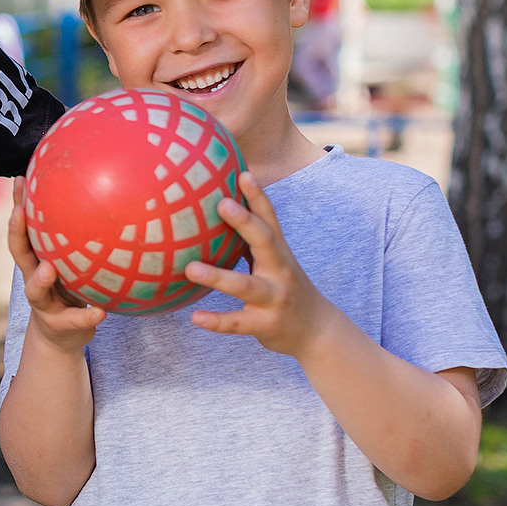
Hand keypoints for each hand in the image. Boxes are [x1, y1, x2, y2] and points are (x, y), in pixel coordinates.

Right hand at [9, 179, 104, 351]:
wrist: (62, 336)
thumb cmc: (70, 289)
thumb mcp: (70, 263)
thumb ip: (78, 240)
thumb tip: (103, 195)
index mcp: (36, 260)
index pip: (23, 230)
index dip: (18, 205)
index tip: (20, 181)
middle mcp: (33, 278)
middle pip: (19, 255)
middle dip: (16, 233)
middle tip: (18, 213)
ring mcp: (44, 304)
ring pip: (34, 291)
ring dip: (39, 280)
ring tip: (47, 269)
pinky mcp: (62, 325)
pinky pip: (75, 320)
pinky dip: (86, 316)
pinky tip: (101, 312)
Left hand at [185, 172, 336, 357]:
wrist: (316, 331)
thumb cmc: (283, 288)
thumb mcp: (273, 262)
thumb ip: (249, 241)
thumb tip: (213, 212)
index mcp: (279, 253)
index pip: (269, 219)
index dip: (258, 196)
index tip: (243, 173)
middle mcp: (280, 271)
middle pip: (265, 242)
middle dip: (245, 222)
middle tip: (221, 204)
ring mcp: (274, 298)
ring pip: (245, 286)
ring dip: (218, 277)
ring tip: (190, 268)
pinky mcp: (266, 325)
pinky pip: (239, 323)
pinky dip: (217, 320)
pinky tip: (195, 317)